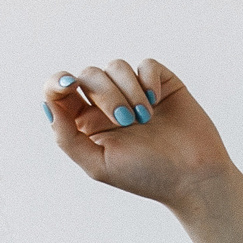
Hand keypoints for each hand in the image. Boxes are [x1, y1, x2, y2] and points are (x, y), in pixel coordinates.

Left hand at [45, 58, 238, 209]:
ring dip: (128, 90)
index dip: (58, 82)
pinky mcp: (162, 85)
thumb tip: (48, 104)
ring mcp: (136, 92)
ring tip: (145, 118)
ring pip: (116, 66)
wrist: (194, 177)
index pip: (61, 91)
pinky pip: (146, 65)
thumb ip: (67, 137)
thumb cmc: (147, 176)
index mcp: (88, 122)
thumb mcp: (98, 165)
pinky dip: (147, 78)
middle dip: (106, 95)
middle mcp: (109, 104)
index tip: (68, 86)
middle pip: (90, 75)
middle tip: (127, 121)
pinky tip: (155, 100)